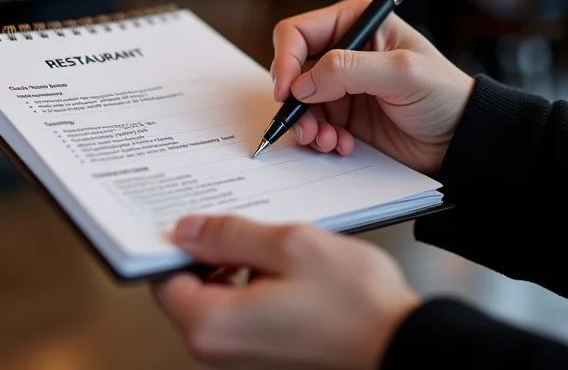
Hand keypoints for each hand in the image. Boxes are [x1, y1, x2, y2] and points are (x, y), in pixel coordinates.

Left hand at [154, 214, 418, 368]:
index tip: (188, 215)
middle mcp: (220, 347)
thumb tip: (187, 229)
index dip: (173, 243)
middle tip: (229, 218)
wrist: (403, 345)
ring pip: (213, 294)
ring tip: (261, 236)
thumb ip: (230, 235)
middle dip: (204, 249)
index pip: (164, 277)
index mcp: (214, 324)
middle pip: (186, 287)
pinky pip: (237, 307)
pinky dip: (246, 278)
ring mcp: (242, 352)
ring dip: (228, 261)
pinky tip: (275, 259)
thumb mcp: (288, 246)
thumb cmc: (355, 302)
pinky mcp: (263, 349)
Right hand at [272, 0, 474, 175]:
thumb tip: (301, 83)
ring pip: (298, 102)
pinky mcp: (343, 115)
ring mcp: (340, 85)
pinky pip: (313, 124)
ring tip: (328, 141)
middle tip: (306, 126)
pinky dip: (321, 138)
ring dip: (307, 125)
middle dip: (294, 100)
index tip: (286, 90)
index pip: (298, 32)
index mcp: (354, 23)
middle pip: (292, 69)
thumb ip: (349, 70)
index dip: (285, 58)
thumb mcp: (401, 72)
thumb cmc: (444, 94)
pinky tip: (342, 145)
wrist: (462, 140)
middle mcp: (342, 51)